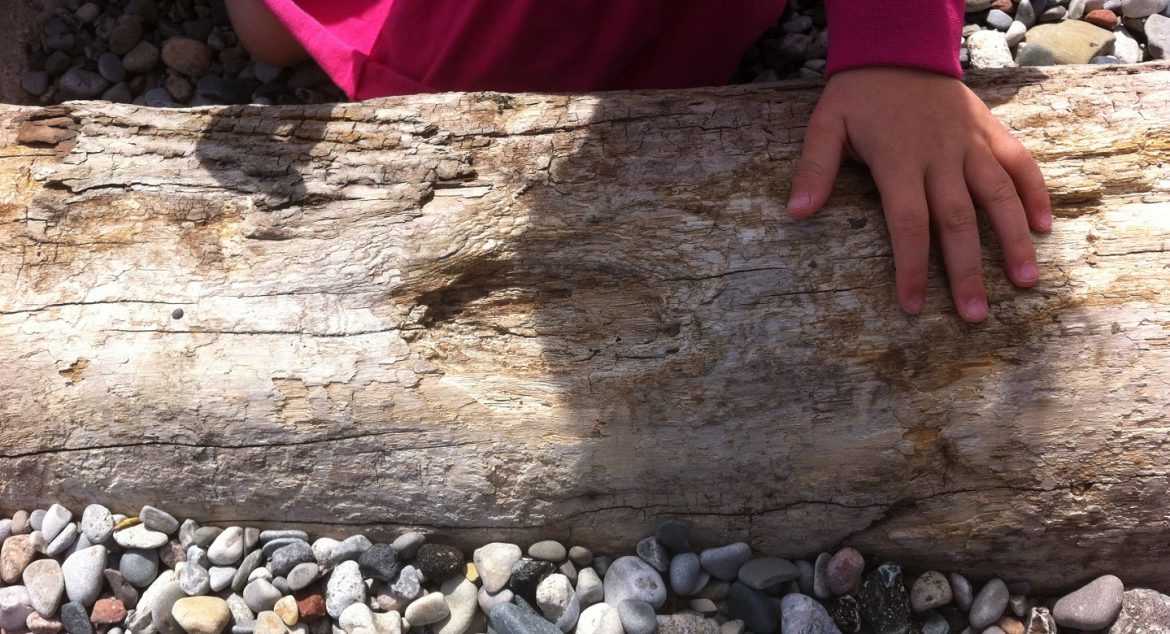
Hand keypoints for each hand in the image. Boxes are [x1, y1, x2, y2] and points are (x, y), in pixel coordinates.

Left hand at [786, 67, 1051, 322]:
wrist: (899, 49)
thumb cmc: (858, 96)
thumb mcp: (826, 127)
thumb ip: (815, 170)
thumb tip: (796, 213)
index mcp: (898, 161)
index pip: (908, 224)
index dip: (911, 267)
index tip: (913, 307)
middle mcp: (940, 157)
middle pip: (957, 221)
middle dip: (965, 272)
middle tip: (975, 316)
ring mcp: (970, 145)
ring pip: (997, 196)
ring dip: (1012, 240)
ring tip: (1025, 281)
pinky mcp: (990, 132)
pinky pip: (1019, 164)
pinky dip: (1035, 193)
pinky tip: (1043, 228)